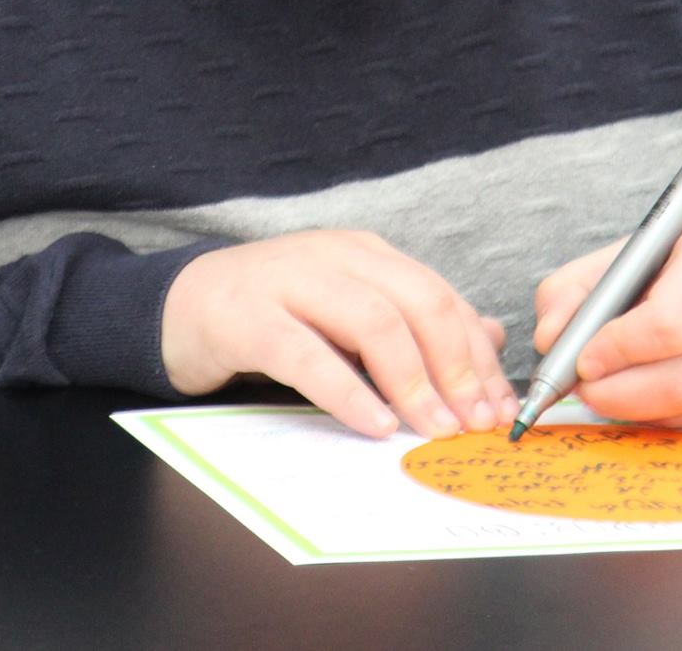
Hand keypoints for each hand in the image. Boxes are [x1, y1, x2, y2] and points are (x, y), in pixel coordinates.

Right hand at [161, 231, 519, 439]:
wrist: (180, 305)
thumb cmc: (273, 314)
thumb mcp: (349, 313)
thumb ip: (415, 324)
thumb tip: (493, 339)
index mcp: (366, 254)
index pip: (441, 297)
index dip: (478, 354)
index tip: (501, 407)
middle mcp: (334, 256)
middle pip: (419, 302)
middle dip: (457, 366)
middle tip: (476, 422)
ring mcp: (289, 281)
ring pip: (372, 320)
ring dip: (413, 380)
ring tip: (433, 427)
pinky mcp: (247, 318)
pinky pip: (307, 354)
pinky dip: (348, 391)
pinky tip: (374, 424)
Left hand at [532, 214, 681, 429]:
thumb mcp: (636, 254)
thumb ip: (578, 289)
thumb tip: (548, 340)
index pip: (669, 324)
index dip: (617, 350)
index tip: (584, 361)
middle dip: (622, 394)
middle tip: (586, 392)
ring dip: (644, 412)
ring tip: (613, 394)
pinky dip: (676, 421)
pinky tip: (655, 401)